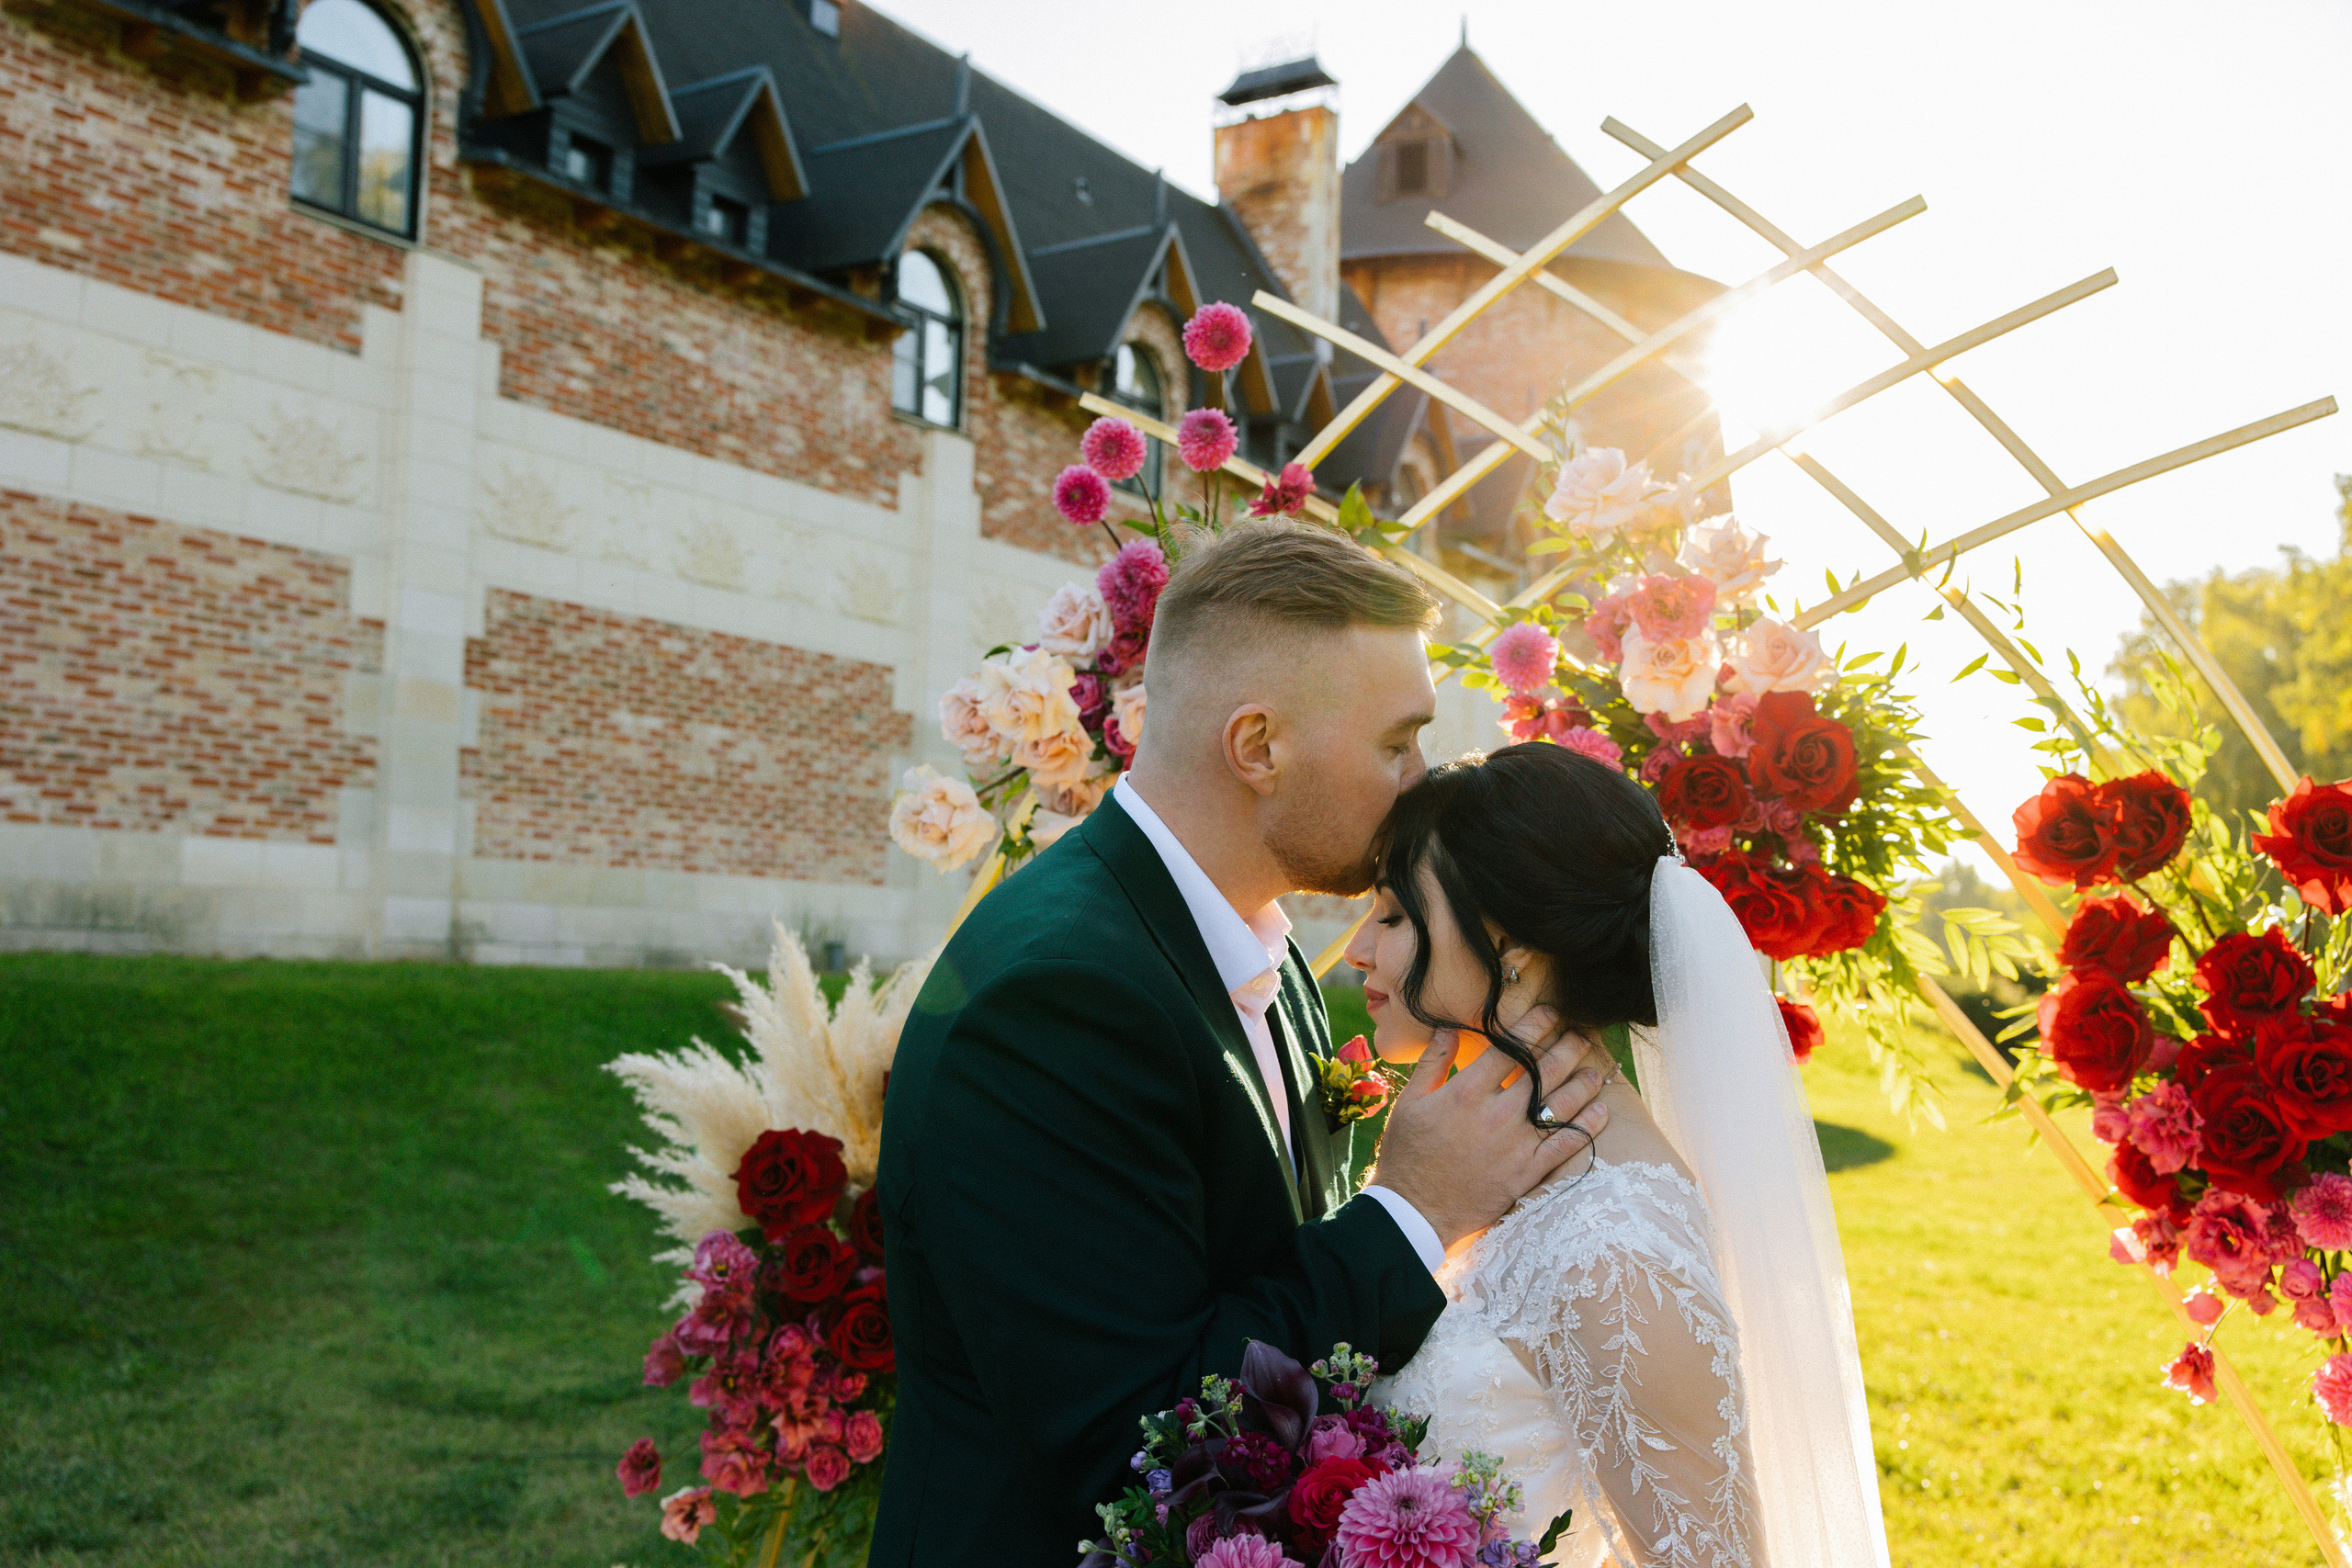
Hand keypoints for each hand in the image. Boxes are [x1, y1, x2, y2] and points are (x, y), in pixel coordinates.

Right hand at [1367, 1007, 1612, 1251]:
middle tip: (1582, 1036)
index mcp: (1467, 1091)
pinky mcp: (1527, 1173)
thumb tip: (1449, 1028)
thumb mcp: (1411, 1102)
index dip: (1535, 1026)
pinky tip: (1601, 1111)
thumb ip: (1433, 1062)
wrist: (1415, 1210)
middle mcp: (1497, 1113)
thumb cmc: (1407, 1154)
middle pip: (1544, 1071)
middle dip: (1568, 1048)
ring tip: (1595, 1070)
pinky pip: (1566, 1145)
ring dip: (1583, 1082)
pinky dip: (1588, 1127)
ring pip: (1562, 1104)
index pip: (1511, 1048)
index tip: (1551, 1014)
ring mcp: (1516, 1144)